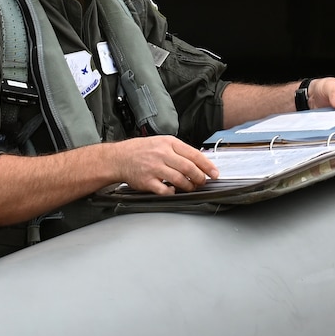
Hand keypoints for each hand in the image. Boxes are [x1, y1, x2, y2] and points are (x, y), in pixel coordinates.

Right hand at [105, 135, 219, 195]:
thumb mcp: (161, 142)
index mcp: (168, 143)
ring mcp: (155, 168)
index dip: (207, 165)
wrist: (119, 158)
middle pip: (189, 168)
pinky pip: (165, 190)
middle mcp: (162, 154)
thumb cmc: (141, 150)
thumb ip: (179, 151)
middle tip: (203, 182)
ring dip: (189, 186)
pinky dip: (172, 192)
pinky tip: (173, 191)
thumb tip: (199, 161)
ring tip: (190, 188)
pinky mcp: (148, 181)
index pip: (194, 154)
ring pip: (180, 179)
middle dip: (200, 178)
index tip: (215, 173)